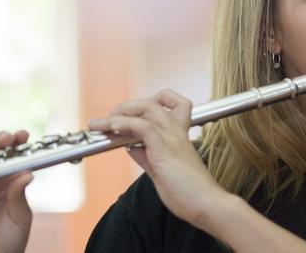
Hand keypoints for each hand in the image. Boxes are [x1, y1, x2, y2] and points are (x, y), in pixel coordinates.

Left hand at [88, 90, 228, 228]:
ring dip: (117, 113)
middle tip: (107, 123)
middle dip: (125, 108)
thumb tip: (132, 148)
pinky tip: (109, 129)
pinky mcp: (164, 147)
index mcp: (179, 134)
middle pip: (150, 102)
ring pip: (144, 107)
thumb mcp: (161, 171)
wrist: (206, 204)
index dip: (152, 103)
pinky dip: (122, 124)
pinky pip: (141, 126)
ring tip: (99, 125)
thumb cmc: (189, 192)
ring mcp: (171, 136)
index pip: (171, 104)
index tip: (131, 116)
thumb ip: (147, 156)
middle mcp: (176, 131)